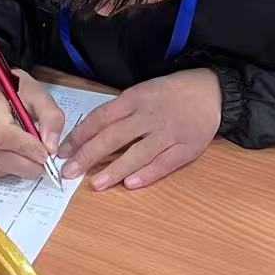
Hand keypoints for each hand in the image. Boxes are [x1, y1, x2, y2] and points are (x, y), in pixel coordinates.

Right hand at [0, 71, 65, 180]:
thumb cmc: (17, 92)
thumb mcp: (39, 93)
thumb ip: (51, 116)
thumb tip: (50, 147)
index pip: (3, 134)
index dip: (26, 148)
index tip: (46, 154)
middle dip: (28, 164)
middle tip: (45, 160)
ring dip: (20, 167)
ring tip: (29, 152)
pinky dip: (8, 169)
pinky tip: (14, 153)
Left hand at [58, 69, 220, 191]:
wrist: (211, 91)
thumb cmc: (171, 92)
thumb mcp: (142, 92)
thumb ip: (120, 111)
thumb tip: (90, 134)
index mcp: (135, 98)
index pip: (101, 118)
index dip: (80, 136)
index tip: (63, 151)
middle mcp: (149, 116)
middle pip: (113, 137)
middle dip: (88, 156)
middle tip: (69, 172)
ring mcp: (169, 133)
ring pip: (137, 154)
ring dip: (114, 170)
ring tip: (95, 184)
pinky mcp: (186, 148)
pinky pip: (164, 164)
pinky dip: (147, 175)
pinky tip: (130, 184)